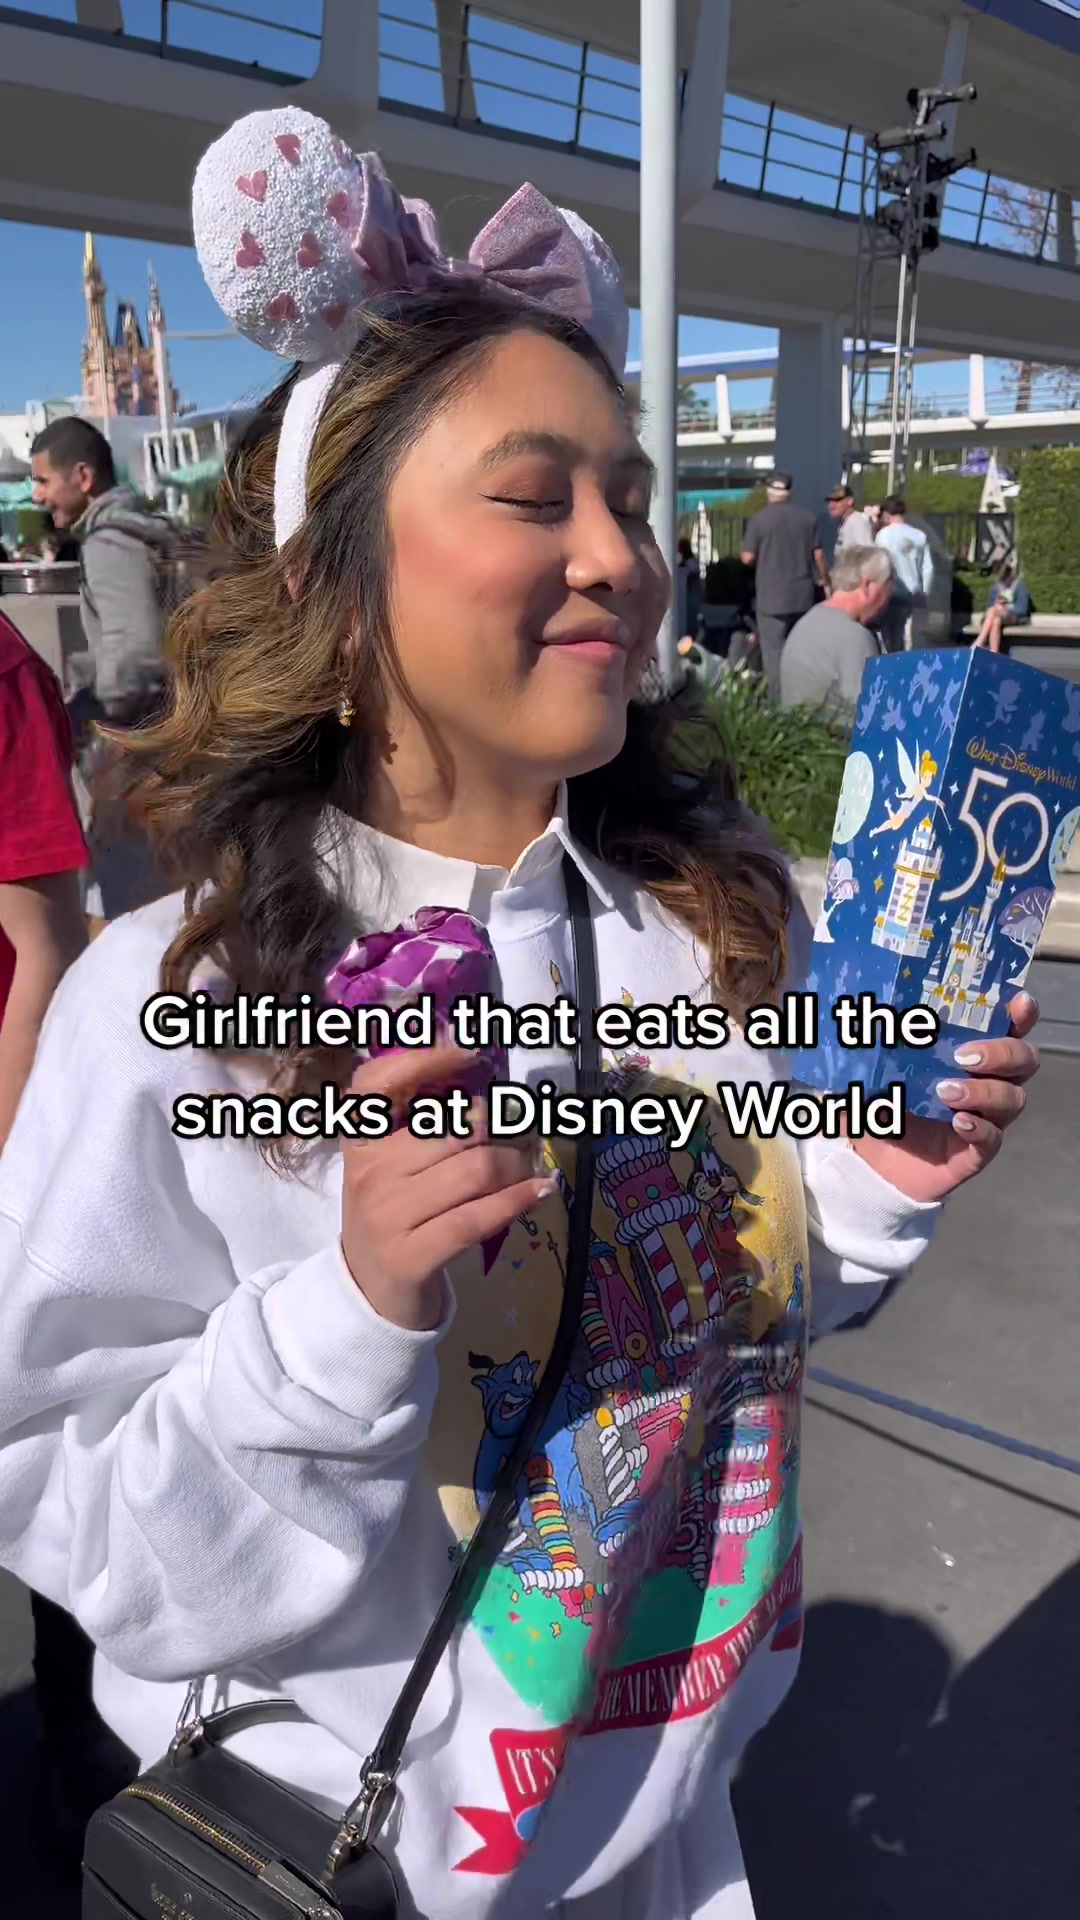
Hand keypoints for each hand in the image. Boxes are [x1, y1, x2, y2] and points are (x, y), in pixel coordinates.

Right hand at [342, 1046, 549, 1331]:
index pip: (376, 1083)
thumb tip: (483, 1074)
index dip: (425, 1059)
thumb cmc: (393, 1216)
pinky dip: (519, 1199)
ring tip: (529, 1164)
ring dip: (518, 1162)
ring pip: (477, 1168)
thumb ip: (422, 1125)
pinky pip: (478, 1216)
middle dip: (505, 1123)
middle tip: (526, 1128)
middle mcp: (369, 1172)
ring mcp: (388, 1215)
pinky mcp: (412, 1255)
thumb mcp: (390, 1166)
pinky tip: (541, 1191)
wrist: (370, 1295)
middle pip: (457, 1126)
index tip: (471, 1056)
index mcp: (360, 1142)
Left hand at [852, 993, 1039, 1203]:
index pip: (1007, 1029)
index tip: (1017, 1003)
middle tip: (963, 1055)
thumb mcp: (862, 1073)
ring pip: (1013, 1099)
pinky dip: (980, 1129)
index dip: (1019, 1015)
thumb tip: (839, 1017)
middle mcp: (984, 1083)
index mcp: (966, 1055)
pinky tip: (959, 1122)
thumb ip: (857, 1048)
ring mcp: (984, 1118)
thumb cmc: (875, 1108)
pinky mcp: (975, 1153)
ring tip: (946, 1091)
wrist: (868, 1165)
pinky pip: (993, 1140)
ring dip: (984, 1091)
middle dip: (1004, 1052)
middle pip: (1023, 1060)